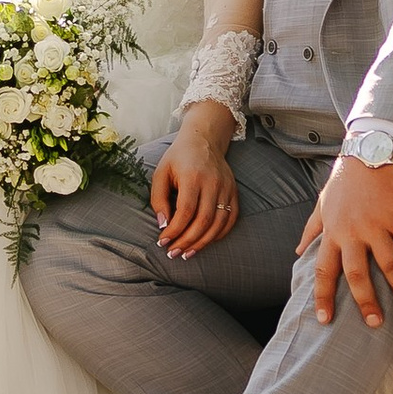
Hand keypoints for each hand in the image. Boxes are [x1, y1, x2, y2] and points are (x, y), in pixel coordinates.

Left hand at [151, 102, 240, 259]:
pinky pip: (231, 219)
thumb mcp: (160, 173)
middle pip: (204, 220)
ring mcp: (226, 187)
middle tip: (174, 253)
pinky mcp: (234, 191)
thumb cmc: (178, 158)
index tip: (163, 242)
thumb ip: (158, 199)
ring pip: (219, 223)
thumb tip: (163, 225)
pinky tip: (205, 242)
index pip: (186, 211)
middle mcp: (213, 182)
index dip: (175, 231)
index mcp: (193, 176)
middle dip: (188, 241)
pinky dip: (219, 234)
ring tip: (187, 253)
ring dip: (203, 243)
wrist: (203, 140)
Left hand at [297, 154, 392, 328]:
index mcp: (333, 232)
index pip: (324, 270)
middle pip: (357, 274)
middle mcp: (352, 231)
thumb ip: (311, 229)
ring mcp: (377, 224)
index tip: (325, 319)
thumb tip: (297, 251)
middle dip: (365, 302)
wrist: (369, 150)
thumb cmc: (345, 181)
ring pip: (388, 264)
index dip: (323, 296)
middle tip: (374, 323)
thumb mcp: (322, 203)